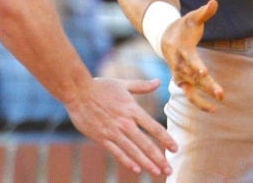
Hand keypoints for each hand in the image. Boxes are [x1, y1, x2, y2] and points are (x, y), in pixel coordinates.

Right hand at [63, 77, 177, 176]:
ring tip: (157, 172)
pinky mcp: (101, 137)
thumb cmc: (100, 86)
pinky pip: (116, 152)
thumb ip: (141, 86)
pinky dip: (127, 161)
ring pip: (133, 151)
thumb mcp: (123, 85)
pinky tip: (136, 169)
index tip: (175, 148)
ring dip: (147, 163)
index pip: (154, 127)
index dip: (166, 139)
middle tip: (169, 169)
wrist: (77, 91)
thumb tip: (158, 81)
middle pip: (146, 143)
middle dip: (159, 158)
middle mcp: (125, 123)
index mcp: (132, 109)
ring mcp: (113, 131)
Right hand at [162, 0, 224, 111]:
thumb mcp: (192, 17)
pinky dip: (198, 102)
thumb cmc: (184, 26)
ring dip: (201, 100)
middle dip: (207, 86)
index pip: (190, 59)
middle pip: (194, 77)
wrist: (165, 37)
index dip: (196, 66)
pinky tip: (212, 109)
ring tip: (216, 107)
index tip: (204, 72)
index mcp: (182, 50)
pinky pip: (189, 95)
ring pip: (190, 90)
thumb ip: (204, 12)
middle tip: (221, 94)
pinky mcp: (181, 81)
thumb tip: (214, 2)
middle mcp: (179, 65)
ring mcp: (179, 75)